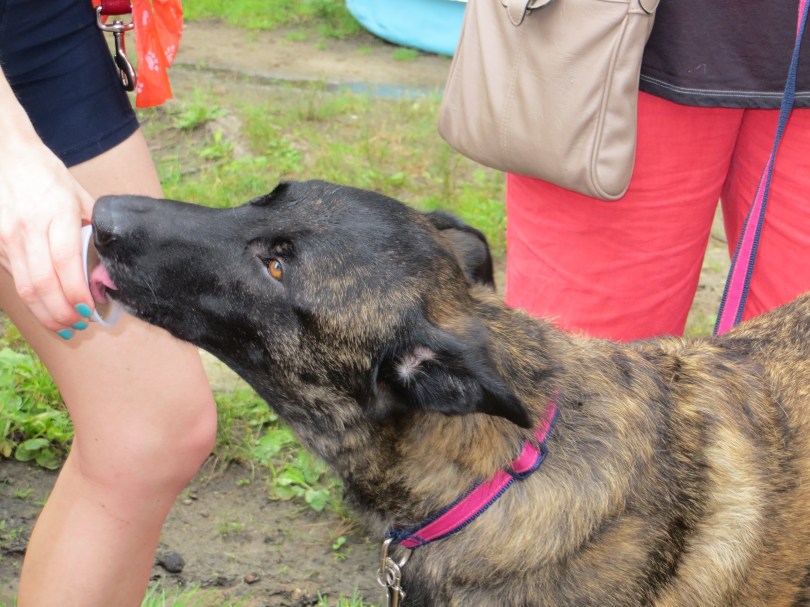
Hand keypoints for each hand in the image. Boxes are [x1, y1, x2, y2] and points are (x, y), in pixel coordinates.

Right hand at [0, 138, 95, 334]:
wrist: (5, 154)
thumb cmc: (47, 174)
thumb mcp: (78, 195)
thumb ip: (92, 228)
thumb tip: (106, 262)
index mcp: (55, 213)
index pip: (65, 263)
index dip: (77, 293)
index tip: (90, 310)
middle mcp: (28, 227)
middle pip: (43, 283)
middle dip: (62, 312)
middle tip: (78, 326)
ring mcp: (7, 237)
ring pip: (26, 287)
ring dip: (45, 313)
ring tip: (64, 326)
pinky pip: (16, 278)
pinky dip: (32, 299)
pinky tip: (45, 309)